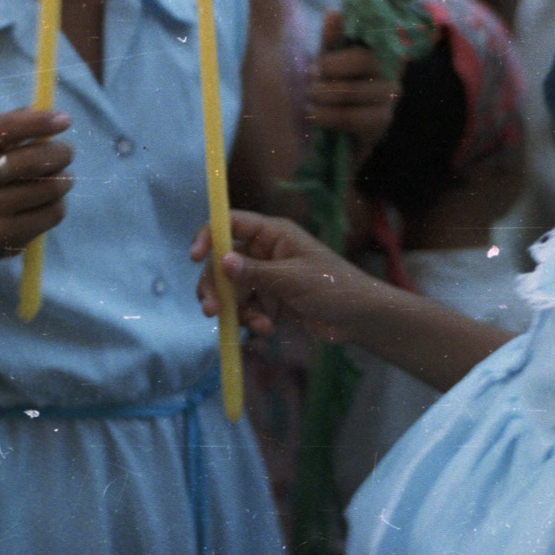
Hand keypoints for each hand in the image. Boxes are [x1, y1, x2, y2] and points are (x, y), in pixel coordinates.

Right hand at [0, 109, 73, 260]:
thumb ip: (14, 128)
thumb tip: (49, 112)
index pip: (7, 127)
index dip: (40, 122)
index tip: (65, 120)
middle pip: (36, 159)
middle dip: (62, 153)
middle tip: (67, 153)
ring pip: (52, 187)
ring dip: (64, 181)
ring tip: (56, 182)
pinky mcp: (6, 235)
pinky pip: (53, 213)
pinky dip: (59, 206)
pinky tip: (47, 205)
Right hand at [190, 210, 393, 343]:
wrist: (359, 319)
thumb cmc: (333, 287)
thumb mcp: (291, 279)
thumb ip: (254, 272)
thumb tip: (221, 261)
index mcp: (272, 235)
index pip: (230, 224)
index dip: (208, 236)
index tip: (194, 257)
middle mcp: (264, 253)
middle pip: (222, 263)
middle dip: (214, 286)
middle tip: (209, 309)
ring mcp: (266, 278)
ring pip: (230, 290)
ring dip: (233, 309)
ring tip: (251, 324)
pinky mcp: (269, 302)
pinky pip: (245, 309)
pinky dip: (250, 320)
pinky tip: (266, 329)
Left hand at [308, 12, 399, 153]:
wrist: (337, 140)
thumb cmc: (334, 94)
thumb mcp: (329, 65)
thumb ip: (331, 41)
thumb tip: (334, 14)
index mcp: (380, 51)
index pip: (370, 35)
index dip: (341, 47)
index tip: (317, 65)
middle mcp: (392, 72)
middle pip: (365, 60)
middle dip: (330, 70)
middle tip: (310, 83)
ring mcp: (389, 100)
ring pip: (356, 91)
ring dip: (325, 95)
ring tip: (308, 102)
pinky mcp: (381, 125)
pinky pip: (354, 118)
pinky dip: (328, 116)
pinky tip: (315, 116)